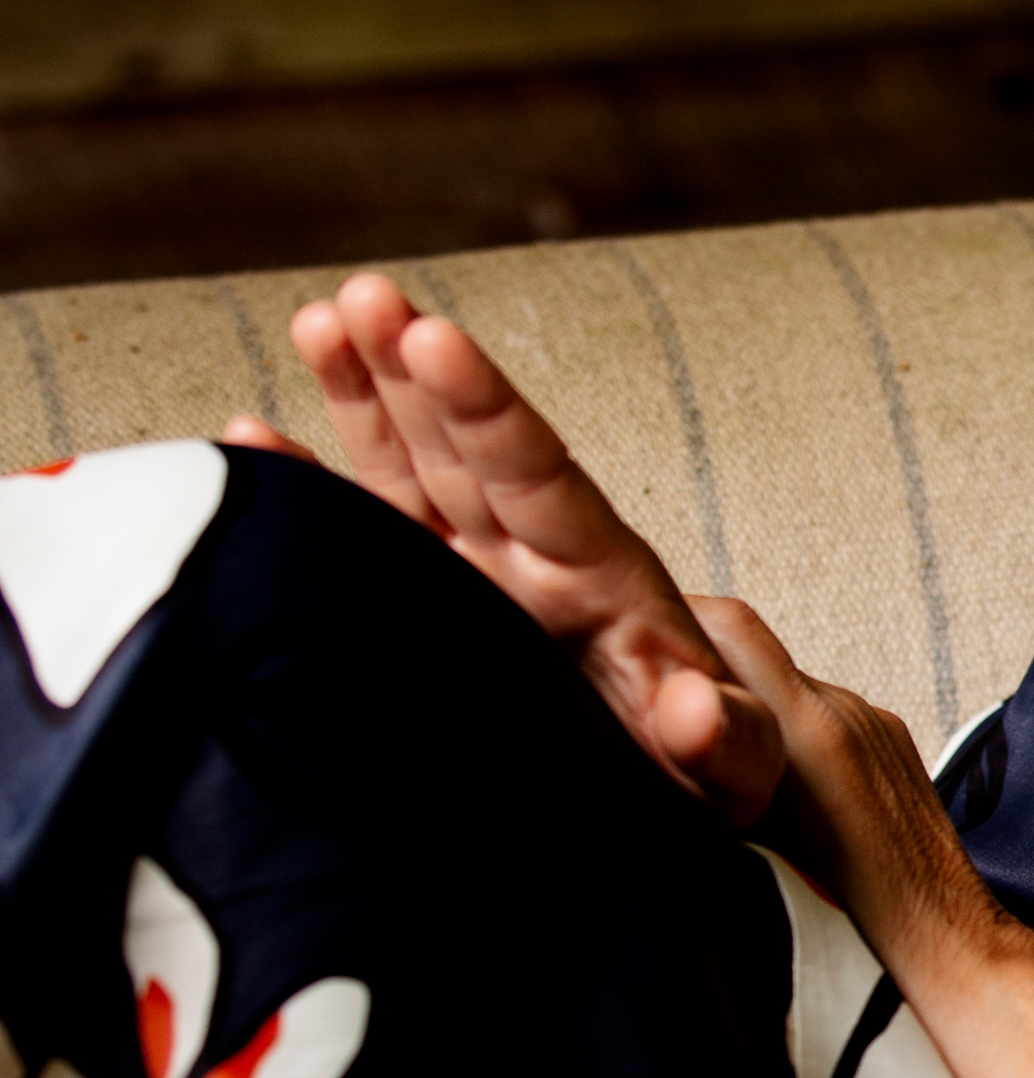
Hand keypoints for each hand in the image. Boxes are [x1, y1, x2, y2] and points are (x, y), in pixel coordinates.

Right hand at [225, 272, 784, 825]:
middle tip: (366, 293)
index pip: (537, 473)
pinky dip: (312, 488)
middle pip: (467, 449)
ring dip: (367, 397)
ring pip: (415, 469)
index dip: (485, 408)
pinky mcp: (436, 609)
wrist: (685, 784)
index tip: (436, 337)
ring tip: (322, 316)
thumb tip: (694, 712)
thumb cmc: (717, 769)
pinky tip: (253, 438)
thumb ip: (722, 735)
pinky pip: (367, 533)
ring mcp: (481, 577)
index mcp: (604, 577)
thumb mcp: (736, 760)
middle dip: (414, 370)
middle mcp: (535, 558)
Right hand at [684, 595, 1006, 960]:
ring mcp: (871, 718)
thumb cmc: (845, 905)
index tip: (639, 640)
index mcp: (805, 730)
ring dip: (741, 694)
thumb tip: (659, 729)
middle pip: (749, 642)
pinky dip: (785, 722)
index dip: (678, 619)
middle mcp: (842, 709)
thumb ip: (708, 775)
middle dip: (695, 651)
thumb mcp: (755, 837)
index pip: (731, 630)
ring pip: (784, 679)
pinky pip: (823, 706)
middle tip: (651, 678)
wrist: (935, 921)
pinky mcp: (889, 734)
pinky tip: (766, 766)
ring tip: (703, 732)